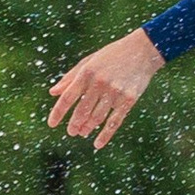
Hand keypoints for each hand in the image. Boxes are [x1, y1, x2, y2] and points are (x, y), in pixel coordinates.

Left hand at [47, 26, 164, 150]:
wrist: (143, 50)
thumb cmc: (112, 55)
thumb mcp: (89, 61)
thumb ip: (71, 77)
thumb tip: (53, 93)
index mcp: (87, 73)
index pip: (67, 97)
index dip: (57, 113)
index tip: (51, 124)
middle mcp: (100, 83)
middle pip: (81, 111)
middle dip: (74, 124)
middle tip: (71, 131)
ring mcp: (115, 92)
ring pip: (96, 118)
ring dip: (87, 128)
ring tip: (82, 132)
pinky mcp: (129, 100)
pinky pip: (114, 122)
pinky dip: (105, 135)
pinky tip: (97, 144)